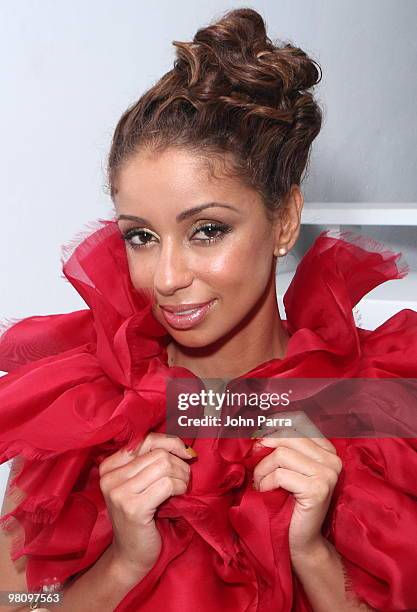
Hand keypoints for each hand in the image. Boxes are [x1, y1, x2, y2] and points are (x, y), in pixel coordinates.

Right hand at [98, 432, 195, 577]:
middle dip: (179, 463)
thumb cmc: (140, 515)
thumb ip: (151, 461)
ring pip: (164, 466)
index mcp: (109, 466)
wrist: (130, 554)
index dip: (171, 443)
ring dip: (182, 476)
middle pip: (158, 453)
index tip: (186, 453)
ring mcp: (119, 493)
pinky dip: (180, 487)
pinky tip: (179, 495)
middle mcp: (110, 477)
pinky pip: (167, 484)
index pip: (146, 440)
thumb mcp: (139, 482)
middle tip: (185, 478)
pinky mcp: (133, 508)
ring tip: (182, 487)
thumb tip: (183, 446)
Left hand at [251, 411, 341, 560]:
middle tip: (256, 470)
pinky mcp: (318, 490)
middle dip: (264, 451)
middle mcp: (332, 459)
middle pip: (287, 437)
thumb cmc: (289, 503)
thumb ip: (281, 448)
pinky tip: (266, 493)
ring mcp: (328, 474)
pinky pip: (281, 474)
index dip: (273, 429)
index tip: (258, 444)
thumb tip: (257, 433)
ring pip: (281, 455)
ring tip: (261, 484)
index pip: (298, 423)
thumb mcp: (287, 469)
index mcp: (327, 450)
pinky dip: (266, 483)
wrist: (301, 541)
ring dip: (263, 471)